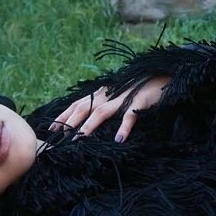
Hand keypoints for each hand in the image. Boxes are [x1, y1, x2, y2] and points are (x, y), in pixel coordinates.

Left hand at [48, 74, 170, 141]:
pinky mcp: (140, 102)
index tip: (51, 128)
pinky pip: (130, 116)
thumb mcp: (118, 96)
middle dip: (70, 121)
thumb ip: (104, 105)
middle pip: (84, 107)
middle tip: (59, 136)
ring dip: (89, 126)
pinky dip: (124, 127)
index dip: (64, 115)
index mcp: (102, 93)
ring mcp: (124, 98)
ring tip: (79, 139)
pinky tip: (119, 139)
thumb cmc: (140, 89)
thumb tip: (89, 120)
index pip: (78, 104)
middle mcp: (109, 94)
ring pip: (101, 112)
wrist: (163, 76)